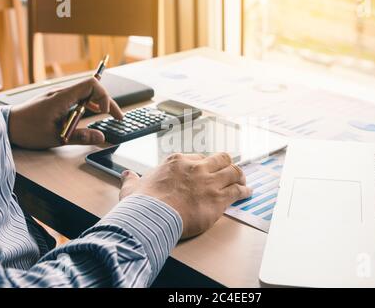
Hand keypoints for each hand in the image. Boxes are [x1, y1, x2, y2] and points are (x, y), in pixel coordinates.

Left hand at [8, 78, 123, 149]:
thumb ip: (80, 137)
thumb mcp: (55, 137)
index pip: (91, 84)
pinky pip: (78, 98)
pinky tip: (95, 112)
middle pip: (92, 90)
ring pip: (86, 94)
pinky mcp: (56, 101)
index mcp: (62, 97)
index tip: (104, 113)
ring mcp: (59, 96)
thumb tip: (101, 137)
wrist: (7, 126)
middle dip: (108, 102)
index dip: (103, 96)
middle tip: (119, 117)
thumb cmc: (26, 130)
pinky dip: (89, 104)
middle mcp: (62, 93)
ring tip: (111, 116)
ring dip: (100, 103)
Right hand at [120, 153, 252, 238]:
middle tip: (230, 169)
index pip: (197, 157)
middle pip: (220, 158)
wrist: (152, 217)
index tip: (205, 169)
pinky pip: (237, 190)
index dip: (203, 164)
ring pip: (233, 171)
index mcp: (177, 162)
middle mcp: (196, 168)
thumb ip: (131, 180)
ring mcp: (209, 182)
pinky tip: (247, 192)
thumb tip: (126, 175)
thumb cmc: (142, 204)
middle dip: (226, 163)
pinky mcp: (218, 198)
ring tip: (243, 180)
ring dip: (239, 175)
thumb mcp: (132, 188)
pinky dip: (245, 191)